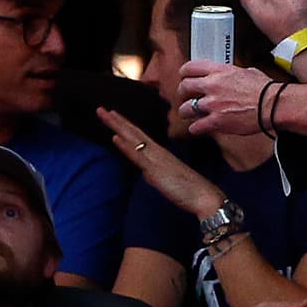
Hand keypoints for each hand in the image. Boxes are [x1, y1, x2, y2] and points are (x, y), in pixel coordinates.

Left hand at [96, 106, 223, 218]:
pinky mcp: (155, 170)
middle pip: (133, 133)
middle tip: (101, 109)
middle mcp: (157, 152)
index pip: (139, 136)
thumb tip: (146, 172)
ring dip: (118, 126)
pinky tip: (115, 137)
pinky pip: (138, 156)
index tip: (112, 115)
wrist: (205, 197)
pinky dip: (125, 146)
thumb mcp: (168, 180)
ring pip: (133, 139)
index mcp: (160, 153)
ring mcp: (156, 159)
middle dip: (117, 120)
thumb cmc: (190, 190)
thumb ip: (156, 174)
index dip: (125, 125)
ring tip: (105, 113)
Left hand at [177, 61, 278, 136]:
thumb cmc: (264, 89)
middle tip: (185, 97)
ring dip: (186, 112)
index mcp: (219, 71)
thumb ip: (232, 73)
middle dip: (182, 93)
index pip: (190, 67)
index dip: (184, 73)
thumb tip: (229, 75)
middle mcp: (212, 85)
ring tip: (189, 114)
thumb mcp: (247, 72)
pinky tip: (198, 128)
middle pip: (184, 87)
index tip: (184, 77)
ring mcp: (212, 104)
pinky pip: (196, 126)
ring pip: (185, 108)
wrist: (273, 104)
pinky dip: (195, 128)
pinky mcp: (216, 121)